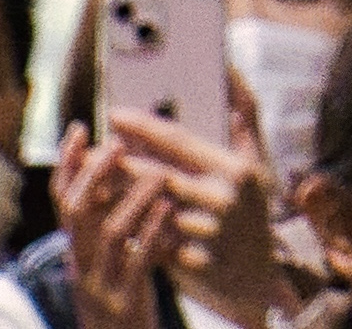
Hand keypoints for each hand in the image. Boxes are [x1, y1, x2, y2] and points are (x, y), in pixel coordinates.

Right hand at [53, 125, 174, 328]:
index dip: (67, 166)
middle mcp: (81, 265)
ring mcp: (101, 284)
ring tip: (156, 173)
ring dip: (132, 200)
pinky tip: (169, 209)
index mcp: (77, 251)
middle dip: (94, 175)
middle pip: (77, 213)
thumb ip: (106, 227)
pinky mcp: (126, 301)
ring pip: (109, 235)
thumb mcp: (105, 263)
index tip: (78, 130)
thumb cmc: (120, 300)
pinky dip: (152, 233)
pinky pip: (137, 262)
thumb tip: (114, 179)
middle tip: (116, 143)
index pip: (63, 202)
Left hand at [107, 100, 293, 328]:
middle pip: (154, 174)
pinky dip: (128, 227)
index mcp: (237, 169)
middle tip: (91, 150)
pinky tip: (110, 217)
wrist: (259, 275)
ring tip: (94, 182)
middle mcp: (222, 200)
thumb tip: (233, 75)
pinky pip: (149, 241)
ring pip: (146, 209)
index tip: (114, 114)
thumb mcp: (260, 166)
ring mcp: (206, 234)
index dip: (142, 126)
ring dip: (117, 196)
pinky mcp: (191, 262)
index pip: (179, 140)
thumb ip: (247, 123)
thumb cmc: (254, 212)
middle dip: (118, 161)